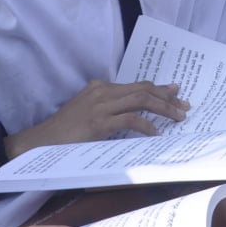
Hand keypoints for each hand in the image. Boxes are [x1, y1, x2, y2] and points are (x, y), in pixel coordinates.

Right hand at [6, 80, 188, 154]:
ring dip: (163, 109)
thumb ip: (110, 111)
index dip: (159, 89)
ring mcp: (100, 105)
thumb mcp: (89, 115)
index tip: (176, 93)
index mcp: (100, 87)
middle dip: (167, 97)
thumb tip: (135, 118)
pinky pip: (131, 120)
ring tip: (178, 118)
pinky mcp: (99, 122)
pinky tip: (156, 134)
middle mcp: (102, 91)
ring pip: (141, 100)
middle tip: (184, 106)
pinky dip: (147, 126)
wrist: (41, 141)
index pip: (137, 85)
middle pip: (143, 89)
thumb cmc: (65, 133)